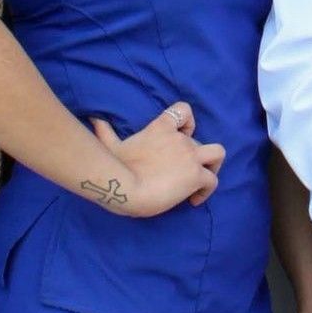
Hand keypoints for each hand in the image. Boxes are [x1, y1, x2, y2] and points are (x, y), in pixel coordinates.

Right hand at [89, 104, 224, 216]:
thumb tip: (93, 118)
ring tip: (202, 182)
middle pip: (200, 141)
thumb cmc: (115, 167)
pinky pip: (212, 181)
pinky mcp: (196, 176)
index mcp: (161, 128)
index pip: (184, 111)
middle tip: (183, 175)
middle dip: (194, 158)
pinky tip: (193, 201)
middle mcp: (180, 138)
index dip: (187, 123)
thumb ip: (104, 131)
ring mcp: (191, 156)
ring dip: (213, 167)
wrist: (125, 187)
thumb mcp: (108, 144)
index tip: (181, 137)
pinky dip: (206, 192)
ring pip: (218, 154)